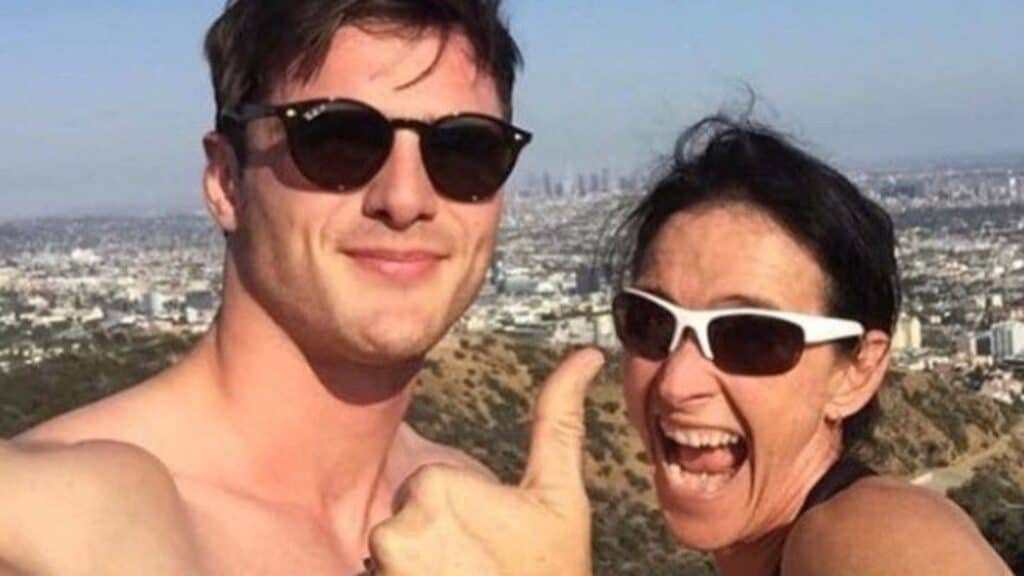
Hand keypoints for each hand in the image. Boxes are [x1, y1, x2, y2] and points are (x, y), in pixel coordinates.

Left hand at [368, 348, 604, 575]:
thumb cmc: (552, 570)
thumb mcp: (559, 496)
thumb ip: (559, 420)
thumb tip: (587, 354)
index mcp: (435, 488)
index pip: (428, 484)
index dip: (464, 512)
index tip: (492, 542)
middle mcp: (396, 527)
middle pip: (404, 517)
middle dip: (436, 541)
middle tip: (478, 567)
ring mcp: (385, 568)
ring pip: (390, 555)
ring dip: (420, 570)